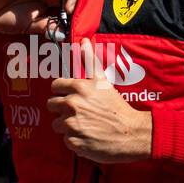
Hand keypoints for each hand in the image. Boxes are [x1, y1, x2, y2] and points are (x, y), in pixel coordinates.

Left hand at [46, 39, 152, 163]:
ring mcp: (72, 125)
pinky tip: (87, 136)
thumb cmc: (117, 107)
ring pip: (57, 124)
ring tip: (83, 124)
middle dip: (62, 108)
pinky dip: (74, 139)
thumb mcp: (103, 81)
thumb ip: (90, 61)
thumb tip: (83, 41)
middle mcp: (72, 105)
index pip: (55, 87)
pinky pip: (65, 140)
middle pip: (52, 105)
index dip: (62, 91)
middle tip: (77, 111)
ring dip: (67, 125)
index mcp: (78, 88)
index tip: (70, 96)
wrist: (131, 133)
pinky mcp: (74, 142)